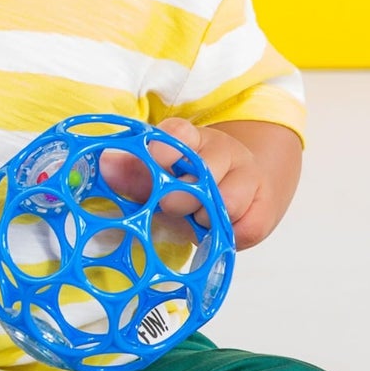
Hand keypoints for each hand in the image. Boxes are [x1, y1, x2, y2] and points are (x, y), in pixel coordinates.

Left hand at [97, 117, 300, 249]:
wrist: (243, 193)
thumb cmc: (189, 186)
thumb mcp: (160, 176)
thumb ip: (133, 173)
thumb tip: (105, 164)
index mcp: (190, 139)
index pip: (179, 133)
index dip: (165, 149)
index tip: (155, 163)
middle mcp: (222, 151)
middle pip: (203, 171)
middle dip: (180, 199)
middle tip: (170, 208)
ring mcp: (248, 176)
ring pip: (227, 201)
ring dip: (205, 219)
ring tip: (197, 220)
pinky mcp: (264, 206)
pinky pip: (246, 228)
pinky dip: (228, 237)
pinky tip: (219, 230)